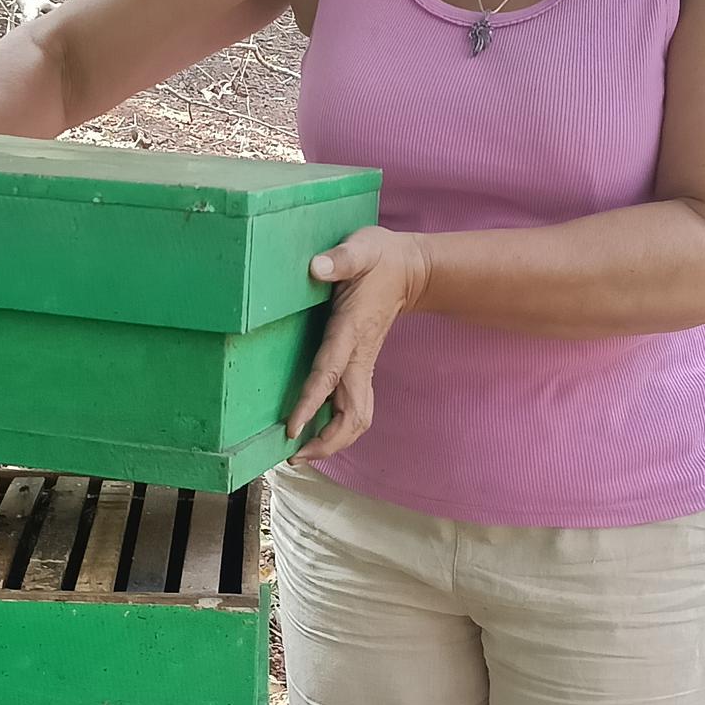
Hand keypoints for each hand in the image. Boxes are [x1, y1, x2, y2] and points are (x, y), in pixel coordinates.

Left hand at [287, 227, 429, 459]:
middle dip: (326, 441)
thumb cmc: (381, 257)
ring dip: (333, 441)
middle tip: (294, 457)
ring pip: (356, 418)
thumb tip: (317, 267)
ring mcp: (363, 365)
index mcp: (352, 330)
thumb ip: (342, 258)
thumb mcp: (363, 247)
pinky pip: (354, 409)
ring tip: (302, 455)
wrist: (411, 270)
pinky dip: (338, 430)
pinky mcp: (362, 368)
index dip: (311, 402)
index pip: (329, 373)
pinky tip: (317, 436)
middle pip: (351, 414)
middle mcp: (359, 356)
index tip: (293, 429)